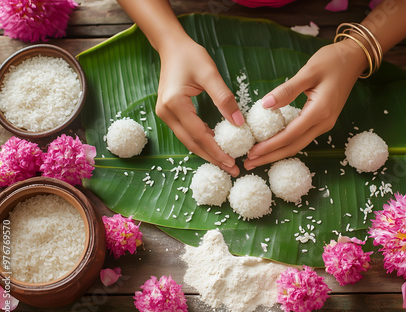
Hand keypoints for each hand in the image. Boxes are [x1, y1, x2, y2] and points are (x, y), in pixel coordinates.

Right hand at [156, 37, 243, 176]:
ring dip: (207, 152)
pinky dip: (201, 142)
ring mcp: (165, 114)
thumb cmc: (191, 56)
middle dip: (212, 158)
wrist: (172, 47)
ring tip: (226, 162)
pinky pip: (186, 133)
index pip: (199, 135)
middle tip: (232, 170)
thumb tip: (239, 123)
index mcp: (175, 104)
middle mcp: (166, 113)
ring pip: (188, 141)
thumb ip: (225, 99)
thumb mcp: (210, 74)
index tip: (232, 162)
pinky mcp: (169, 113)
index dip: (216, 151)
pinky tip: (216, 146)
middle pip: (192, 143)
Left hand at [244, 39, 366, 169]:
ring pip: (298, 144)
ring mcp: (325, 124)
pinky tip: (273, 146)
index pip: (290, 135)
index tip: (252, 152)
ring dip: (277, 153)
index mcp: (320, 112)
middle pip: (294, 146)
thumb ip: (287, 90)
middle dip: (271, 156)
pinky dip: (286, 144)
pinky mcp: (322, 121)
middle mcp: (324, 123)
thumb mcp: (308, 72)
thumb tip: (265, 105)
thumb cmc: (332, 61)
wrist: (354, 58)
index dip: (270, 146)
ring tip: (257, 158)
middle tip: (249, 163)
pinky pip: (302, 137)